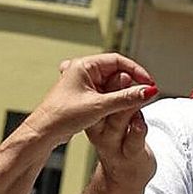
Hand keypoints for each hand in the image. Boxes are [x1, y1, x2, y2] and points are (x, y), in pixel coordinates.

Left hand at [22, 53, 156, 146]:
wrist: (43, 133)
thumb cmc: (64, 116)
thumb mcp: (100, 106)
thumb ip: (126, 98)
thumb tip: (149, 91)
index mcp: (83, 65)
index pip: (118, 60)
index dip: (136, 71)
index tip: (149, 84)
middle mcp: (82, 71)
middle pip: (115, 71)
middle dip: (130, 84)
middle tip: (144, 96)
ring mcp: (82, 83)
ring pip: (111, 84)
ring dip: (122, 93)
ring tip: (133, 105)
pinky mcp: (83, 96)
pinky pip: (104, 93)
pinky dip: (114, 100)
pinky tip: (119, 110)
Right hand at [86, 72, 156, 188]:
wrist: (124, 177)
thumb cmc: (120, 142)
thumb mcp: (115, 119)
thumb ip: (117, 98)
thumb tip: (123, 71)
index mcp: (94, 119)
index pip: (97, 96)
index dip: (108, 79)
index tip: (120, 68)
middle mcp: (101, 132)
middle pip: (105, 107)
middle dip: (115, 89)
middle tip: (124, 74)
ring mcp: (114, 145)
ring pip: (119, 122)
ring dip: (129, 105)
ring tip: (139, 92)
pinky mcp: (130, 156)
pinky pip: (133, 141)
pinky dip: (138, 129)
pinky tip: (141, 120)